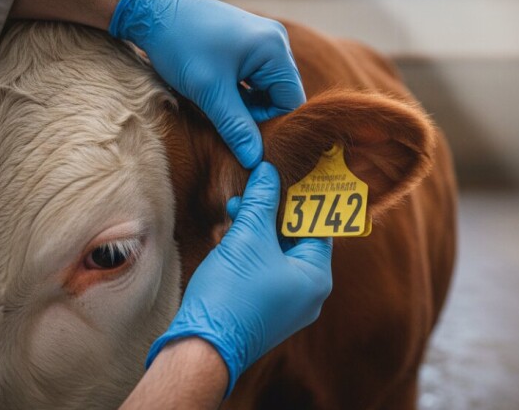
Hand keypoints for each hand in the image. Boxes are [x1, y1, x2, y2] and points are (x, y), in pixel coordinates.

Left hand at [109, 0, 304, 167]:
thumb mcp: (209, 91)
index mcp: (274, 48)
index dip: (271, 124)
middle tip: (227, 125)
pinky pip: (253, 77)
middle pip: (280, 95)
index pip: (291, 101)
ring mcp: (261, 40)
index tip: (243, 138)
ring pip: (265, 89)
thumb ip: (236, 127)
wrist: (149, 8)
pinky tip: (216, 95)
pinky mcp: (246, 43)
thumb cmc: (179, 44)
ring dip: (245, 105)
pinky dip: (238, 93)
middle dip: (257, 115)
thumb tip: (256, 161)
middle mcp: (275, 41)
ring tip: (216, 107)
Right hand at [145, 163, 332, 393]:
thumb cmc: (231, 294)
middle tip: (257, 187)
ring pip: (277, 253)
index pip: (318, 226)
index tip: (287, 176)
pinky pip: (265, 270)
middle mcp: (309, 294)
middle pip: (297, 239)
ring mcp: (287, 304)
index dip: (302, 198)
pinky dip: (251, 249)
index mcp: (317, 277)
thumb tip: (268, 171)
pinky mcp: (265, 309)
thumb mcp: (248, 237)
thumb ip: (262, 201)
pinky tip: (231, 230)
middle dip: (274, 211)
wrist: (201, 347)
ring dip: (258, 228)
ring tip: (237, 206)